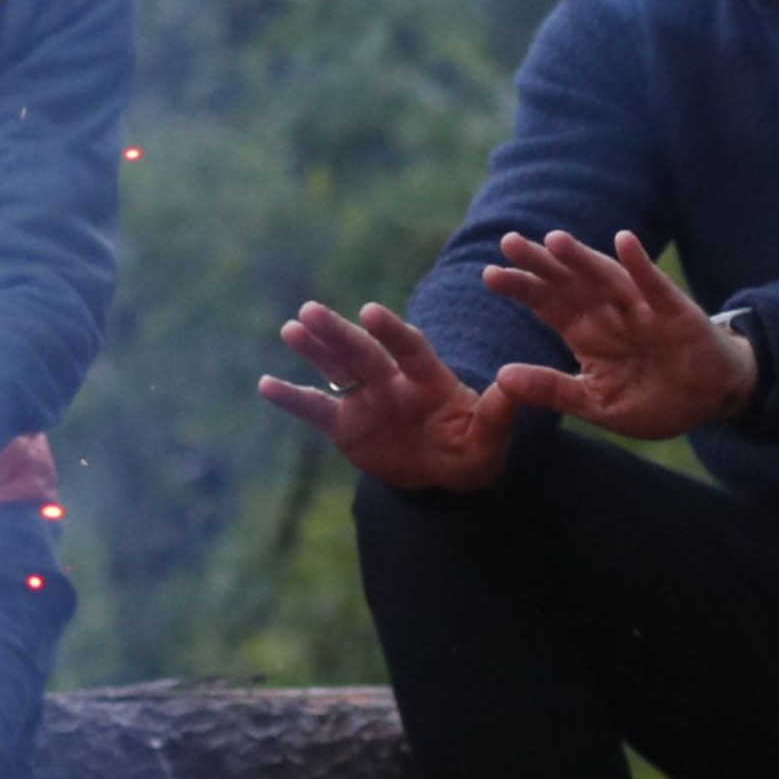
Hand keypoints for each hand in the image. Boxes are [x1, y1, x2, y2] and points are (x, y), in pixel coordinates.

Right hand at [254, 301, 518, 489]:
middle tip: (311, 310)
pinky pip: (315, 409)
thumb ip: (497, 412)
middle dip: (339, 332)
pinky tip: (265, 385)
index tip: (370, 311)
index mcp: (428, 378)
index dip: (390, 332)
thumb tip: (513, 383)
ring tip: (291, 328)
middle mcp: (392, 380)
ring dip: (314, 349)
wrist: (444, 468)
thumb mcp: (490, 437)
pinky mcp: (344, 424)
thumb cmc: (473, 448)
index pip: (408, 349)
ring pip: (335, 370)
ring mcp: (365, 399)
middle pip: (363, 353)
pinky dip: (291, 398)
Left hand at [480, 230, 755, 442]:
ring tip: (554, 240)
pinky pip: (656, 287)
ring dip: (582, 258)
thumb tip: (500, 378)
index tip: (489, 274)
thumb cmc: (653, 399)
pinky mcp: (676, 314)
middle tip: (508, 242)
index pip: (547, 302)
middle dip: (540, 263)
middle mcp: (609, 313)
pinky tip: (625, 242)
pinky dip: (641, 266)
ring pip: (606, 278)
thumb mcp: (596, 402)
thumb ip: (552, 390)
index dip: (521, 287)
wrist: (711, 402)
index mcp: (587, 332)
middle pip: (569, 282)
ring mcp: (642, 310)